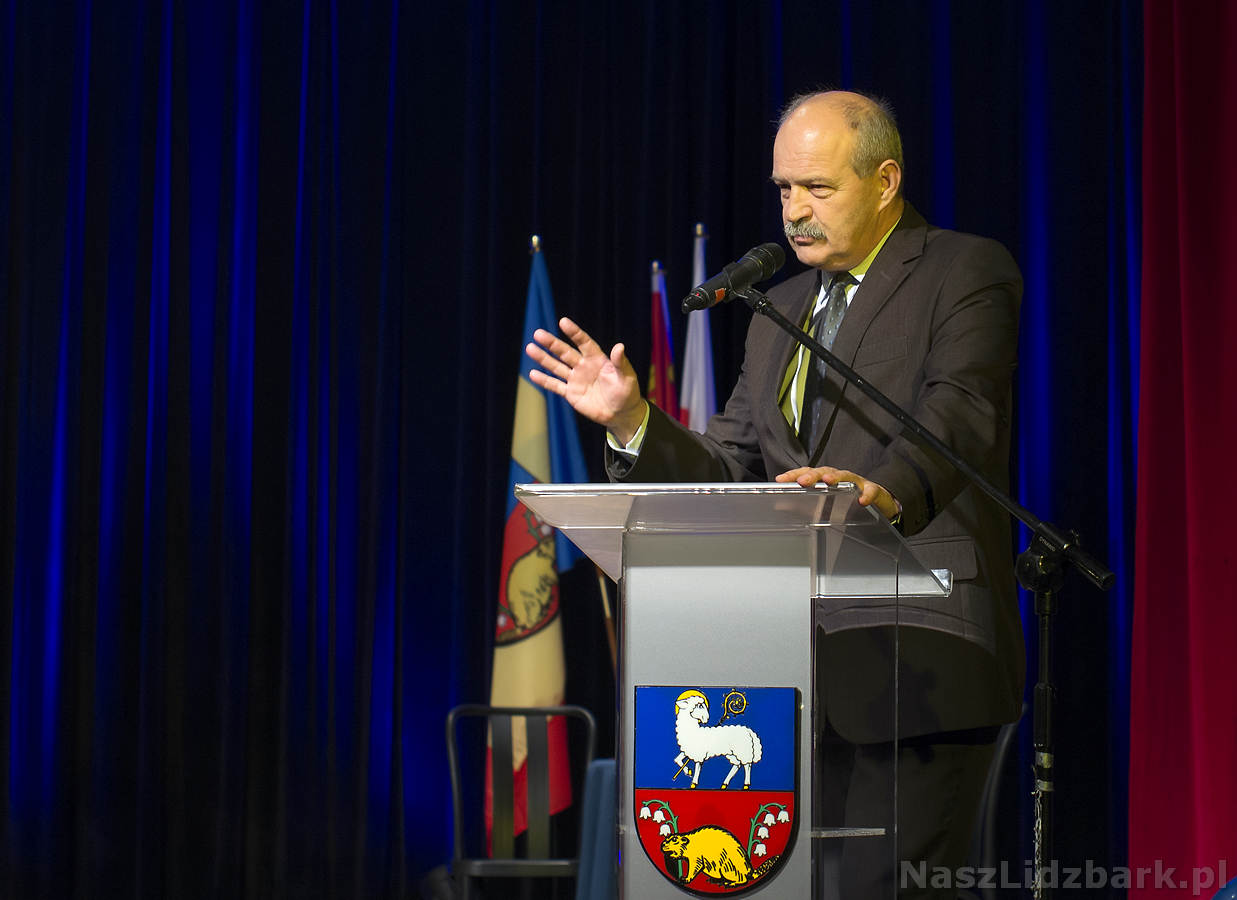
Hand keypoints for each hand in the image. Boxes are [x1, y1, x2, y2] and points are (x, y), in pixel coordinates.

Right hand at [526, 317, 646, 443]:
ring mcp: (576, 379)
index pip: (584, 342)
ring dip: (543, 358)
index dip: (574, 333)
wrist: (621, 414)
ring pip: (557, 366)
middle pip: (565, 352)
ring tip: (530, 348)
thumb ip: (620, 362)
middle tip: (538, 334)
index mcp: (598, 359)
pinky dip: (544, 380)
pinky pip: (555, 385)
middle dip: (552, 343)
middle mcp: (584, 366)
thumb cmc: (627, 393)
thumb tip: (619, 346)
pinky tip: (532, 373)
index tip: (563, 322)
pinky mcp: (571, 393)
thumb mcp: (626, 377)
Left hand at [775, 465, 900, 520]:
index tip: (780, 480)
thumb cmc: (846, 501)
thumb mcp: (823, 503)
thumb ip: (801, 504)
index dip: (793, 475)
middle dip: (813, 475)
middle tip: (802, 481)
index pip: (807, 473)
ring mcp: (857, 482)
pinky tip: (862, 501)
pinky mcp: (872, 490)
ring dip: (837, 478)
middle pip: (824, 471)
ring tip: (828, 481)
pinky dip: (866, 495)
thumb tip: (780, 505)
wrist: (875, 502)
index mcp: (825, 479)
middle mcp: (839, 477)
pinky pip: (870, 491)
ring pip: (846, 476)